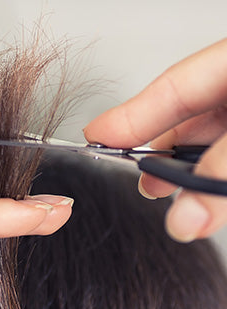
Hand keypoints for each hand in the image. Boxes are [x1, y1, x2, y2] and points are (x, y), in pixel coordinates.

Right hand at [84, 38, 226, 241]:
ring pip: (212, 144)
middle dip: (162, 154)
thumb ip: (220, 172)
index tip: (95, 138)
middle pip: (190, 118)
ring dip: (191, 175)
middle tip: (142, 181)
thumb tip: (184, 219)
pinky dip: (217, 183)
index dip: (130, 116)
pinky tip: (208, 198)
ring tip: (174, 197)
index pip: (173, 87)